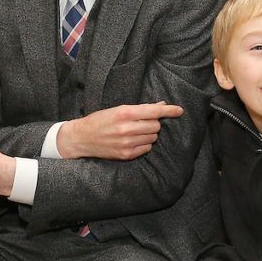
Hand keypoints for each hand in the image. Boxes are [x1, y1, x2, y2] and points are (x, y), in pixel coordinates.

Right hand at [56, 102, 183, 159]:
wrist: (81, 138)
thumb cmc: (100, 121)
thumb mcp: (117, 109)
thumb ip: (140, 109)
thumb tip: (160, 106)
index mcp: (124, 113)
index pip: (153, 111)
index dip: (169, 110)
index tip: (179, 110)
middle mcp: (126, 128)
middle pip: (156, 126)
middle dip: (153, 123)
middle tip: (143, 123)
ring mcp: (126, 143)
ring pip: (152, 137)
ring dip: (149, 134)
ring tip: (136, 132)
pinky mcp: (126, 154)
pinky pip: (146, 148)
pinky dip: (144, 144)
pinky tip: (133, 141)